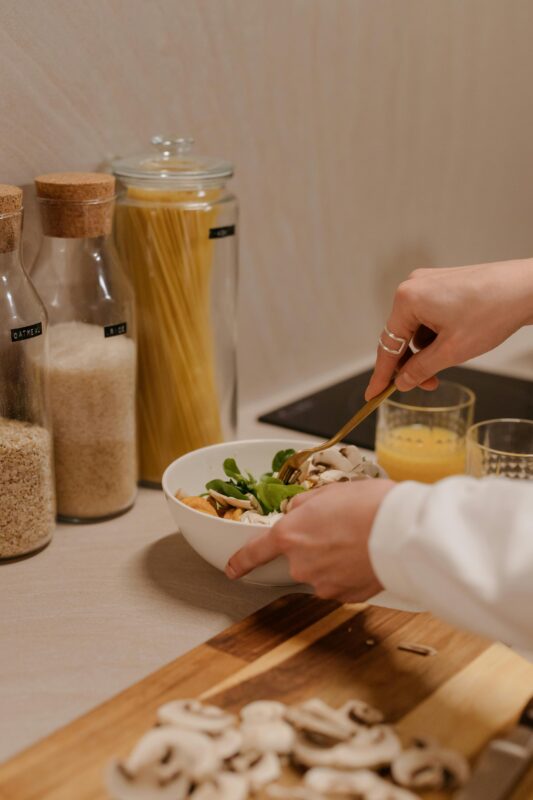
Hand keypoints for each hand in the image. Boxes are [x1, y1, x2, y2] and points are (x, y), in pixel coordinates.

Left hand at [225, 479, 395, 601]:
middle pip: (298, 558)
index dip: (241, 561)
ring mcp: (323, 584)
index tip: (233, 568)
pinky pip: (341, 583)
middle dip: (314, 546)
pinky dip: (350, 572)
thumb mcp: (328, 492)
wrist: (402, 531)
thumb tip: (297, 513)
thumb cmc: (369, 505)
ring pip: (321, 571)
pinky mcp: (346, 597)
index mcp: (290, 534)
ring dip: (334, 559)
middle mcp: (301, 564)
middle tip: (341, 528)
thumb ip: (304, 506)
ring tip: (359, 539)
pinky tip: (366, 556)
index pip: (255, 552)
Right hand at [365, 259, 532, 399]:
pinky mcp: (442, 284)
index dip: (381, 375)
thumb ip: (421, 369)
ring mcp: (427, 283)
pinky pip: (428, 316)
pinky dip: (436, 334)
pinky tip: (455, 340)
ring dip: (427, 349)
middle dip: (413, 363)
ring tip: (452, 358)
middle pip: (401, 336)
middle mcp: (412, 286)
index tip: (373, 394)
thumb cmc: (492, 312)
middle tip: (428, 385)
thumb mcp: (452, 351)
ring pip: (416, 328)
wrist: (526, 289)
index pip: (387, 345)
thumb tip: (402, 382)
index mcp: (407, 299)